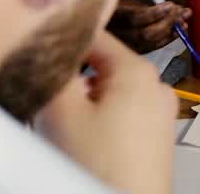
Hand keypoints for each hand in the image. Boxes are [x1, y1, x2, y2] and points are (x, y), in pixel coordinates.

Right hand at [35, 31, 174, 193]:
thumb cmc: (100, 165)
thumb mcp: (62, 111)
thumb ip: (53, 70)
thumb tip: (46, 46)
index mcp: (138, 69)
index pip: (93, 34)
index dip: (63, 42)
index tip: (39, 55)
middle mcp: (156, 85)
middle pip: (102, 65)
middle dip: (73, 79)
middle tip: (49, 102)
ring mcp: (160, 112)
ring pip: (110, 92)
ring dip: (84, 104)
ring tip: (65, 129)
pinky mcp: (157, 138)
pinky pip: (122, 115)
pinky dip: (100, 121)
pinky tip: (84, 145)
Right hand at [107, 0, 190, 53]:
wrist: (98, 21)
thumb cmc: (114, 2)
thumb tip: (163, 1)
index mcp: (112, 15)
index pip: (134, 18)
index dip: (153, 13)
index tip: (170, 5)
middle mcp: (117, 34)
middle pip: (145, 34)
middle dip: (167, 22)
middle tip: (181, 12)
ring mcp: (124, 45)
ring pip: (150, 43)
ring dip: (171, 31)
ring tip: (184, 21)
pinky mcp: (131, 50)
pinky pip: (152, 47)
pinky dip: (167, 39)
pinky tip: (178, 31)